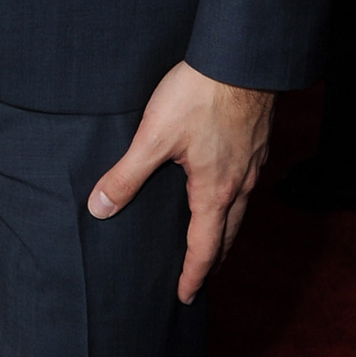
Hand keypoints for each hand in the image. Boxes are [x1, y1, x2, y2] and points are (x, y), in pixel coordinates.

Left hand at [87, 60, 273, 303]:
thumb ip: (127, 175)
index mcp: (215, 192)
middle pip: (228, 235)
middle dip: (212, 258)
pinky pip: (245, 184)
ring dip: (224, 230)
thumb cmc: (199, 96)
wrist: (240, 59)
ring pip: (239, 210)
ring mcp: (252, 164)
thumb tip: (99, 209)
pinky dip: (233, 200)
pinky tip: (223, 186)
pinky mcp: (256, 143)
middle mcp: (240, 185)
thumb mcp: (154, 136)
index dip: (193, 275)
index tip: (184, 297)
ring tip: (211, 237)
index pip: (205, 248)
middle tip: (198, 276)